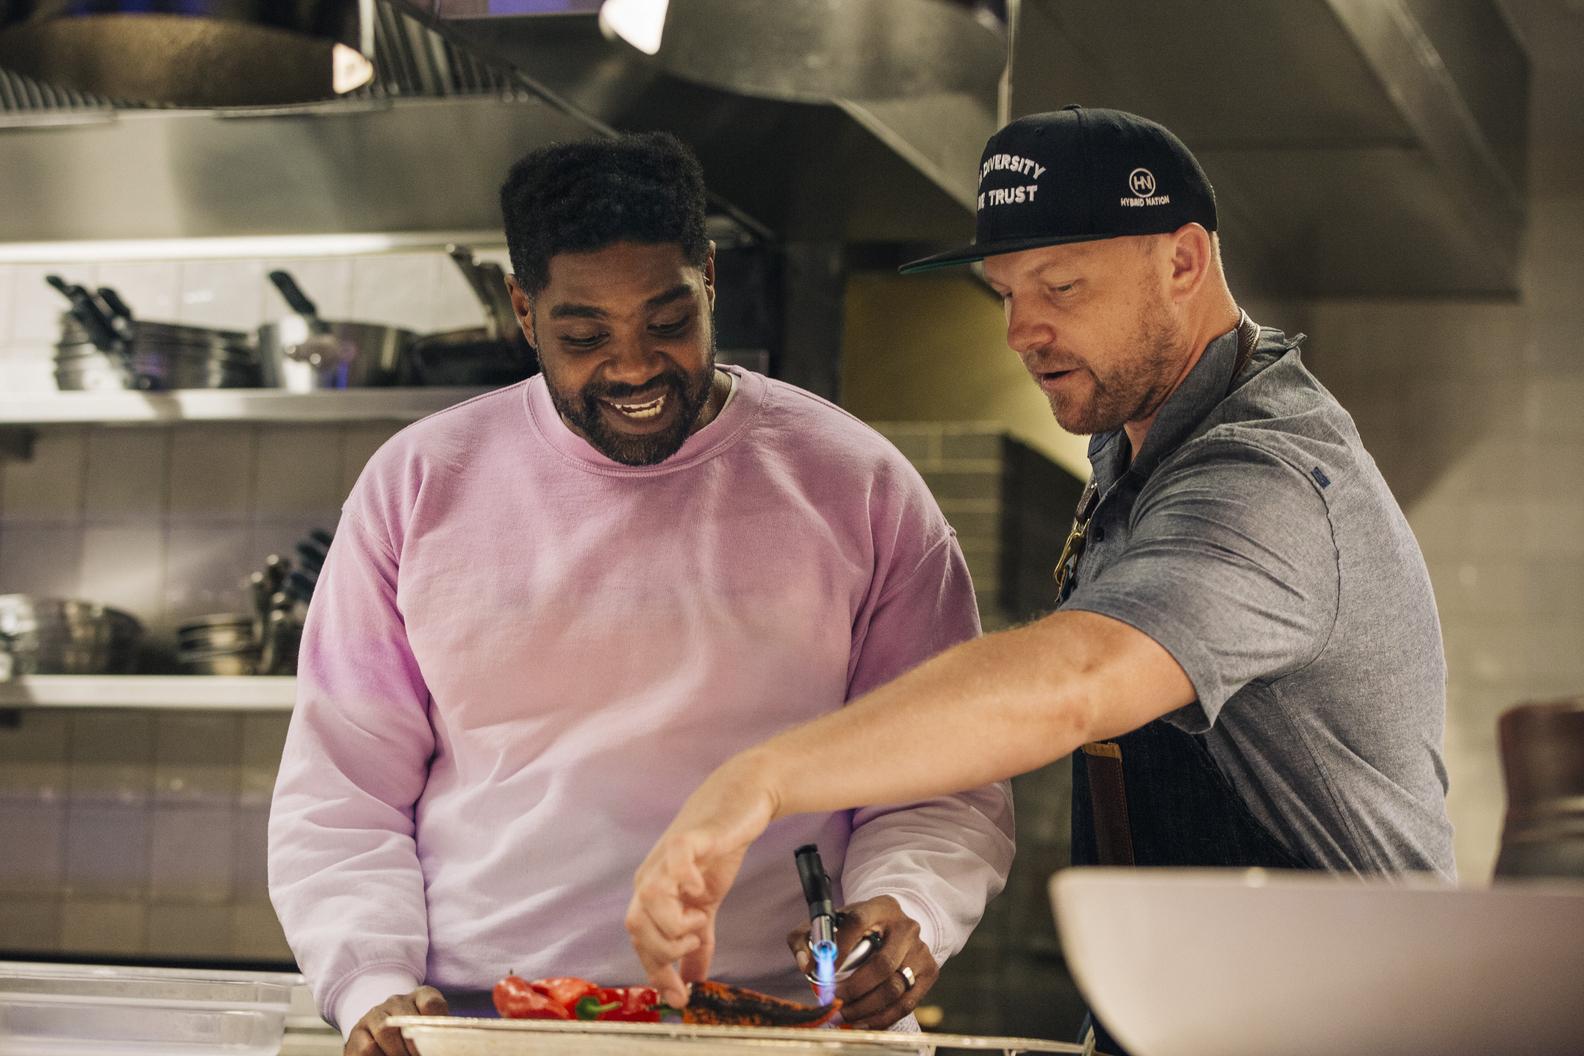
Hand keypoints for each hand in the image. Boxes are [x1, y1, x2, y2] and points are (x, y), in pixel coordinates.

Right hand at [344, 987, 447, 1055]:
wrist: (381, 1037)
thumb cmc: (414, 1039)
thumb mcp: (428, 1032)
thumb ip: (437, 1036)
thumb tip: (443, 1049)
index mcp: (421, 997)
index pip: (431, 1003)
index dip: (435, 1023)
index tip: (436, 1045)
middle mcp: (397, 1001)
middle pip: (407, 1020)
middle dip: (415, 1046)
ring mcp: (375, 1014)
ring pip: (385, 1032)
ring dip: (397, 1053)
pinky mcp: (358, 1032)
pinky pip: (367, 1047)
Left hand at [627, 755, 780, 1008]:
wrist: (741, 803)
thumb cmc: (718, 850)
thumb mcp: (708, 904)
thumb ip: (699, 942)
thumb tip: (694, 980)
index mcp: (652, 896)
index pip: (641, 942)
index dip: (658, 973)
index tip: (680, 998)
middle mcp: (651, 877)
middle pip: (636, 926)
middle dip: (666, 950)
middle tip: (697, 941)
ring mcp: (666, 858)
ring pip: (649, 899)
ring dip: (676, 922)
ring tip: (702, 917)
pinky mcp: (688, 839)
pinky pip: (674, 862)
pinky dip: (683, 880)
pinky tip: (699, 887)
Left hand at [788, 896, 937, 1029]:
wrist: (893, 929)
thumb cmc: (855, 928)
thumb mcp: (829, 923)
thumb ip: (806, 939)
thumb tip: (806, 965)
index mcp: (881, 906)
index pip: (858, 922)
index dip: (839, 948)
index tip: (822, 972)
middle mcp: (906, 926)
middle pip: (881, 964)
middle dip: (853, 989)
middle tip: (832, 1000)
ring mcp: (921, 949)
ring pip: (894, 988)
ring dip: (864, 1008)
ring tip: (842, 1014)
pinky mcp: (929, 971)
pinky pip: (906, 1003)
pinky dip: (882, 1018)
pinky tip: (861, 1021)